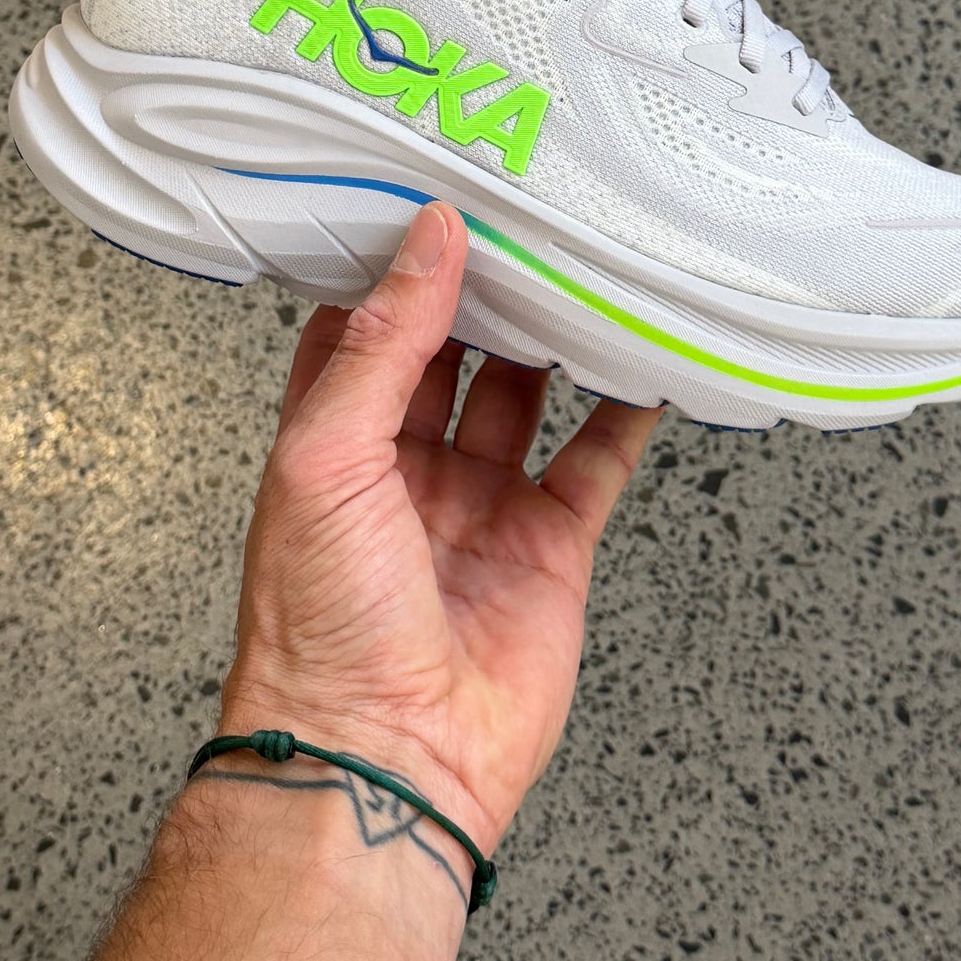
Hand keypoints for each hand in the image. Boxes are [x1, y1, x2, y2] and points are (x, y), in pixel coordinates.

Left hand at [221, 200, 662, 853]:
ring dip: (552, 340)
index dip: (394, 268)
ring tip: (582, 272)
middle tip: (520, 223)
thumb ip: (384, 344)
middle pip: (452, 354)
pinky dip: (624, 413)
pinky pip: (594, 462)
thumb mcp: (325, 456)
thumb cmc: (318, 632)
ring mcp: (480, 508)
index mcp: (331, 445)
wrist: (384, 758)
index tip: (429, 202)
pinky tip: (642, 364)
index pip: (362, 330)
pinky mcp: (548, 548)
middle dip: (483, 294)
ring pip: (525, 397)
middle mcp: (404, 472)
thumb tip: (423, 243)